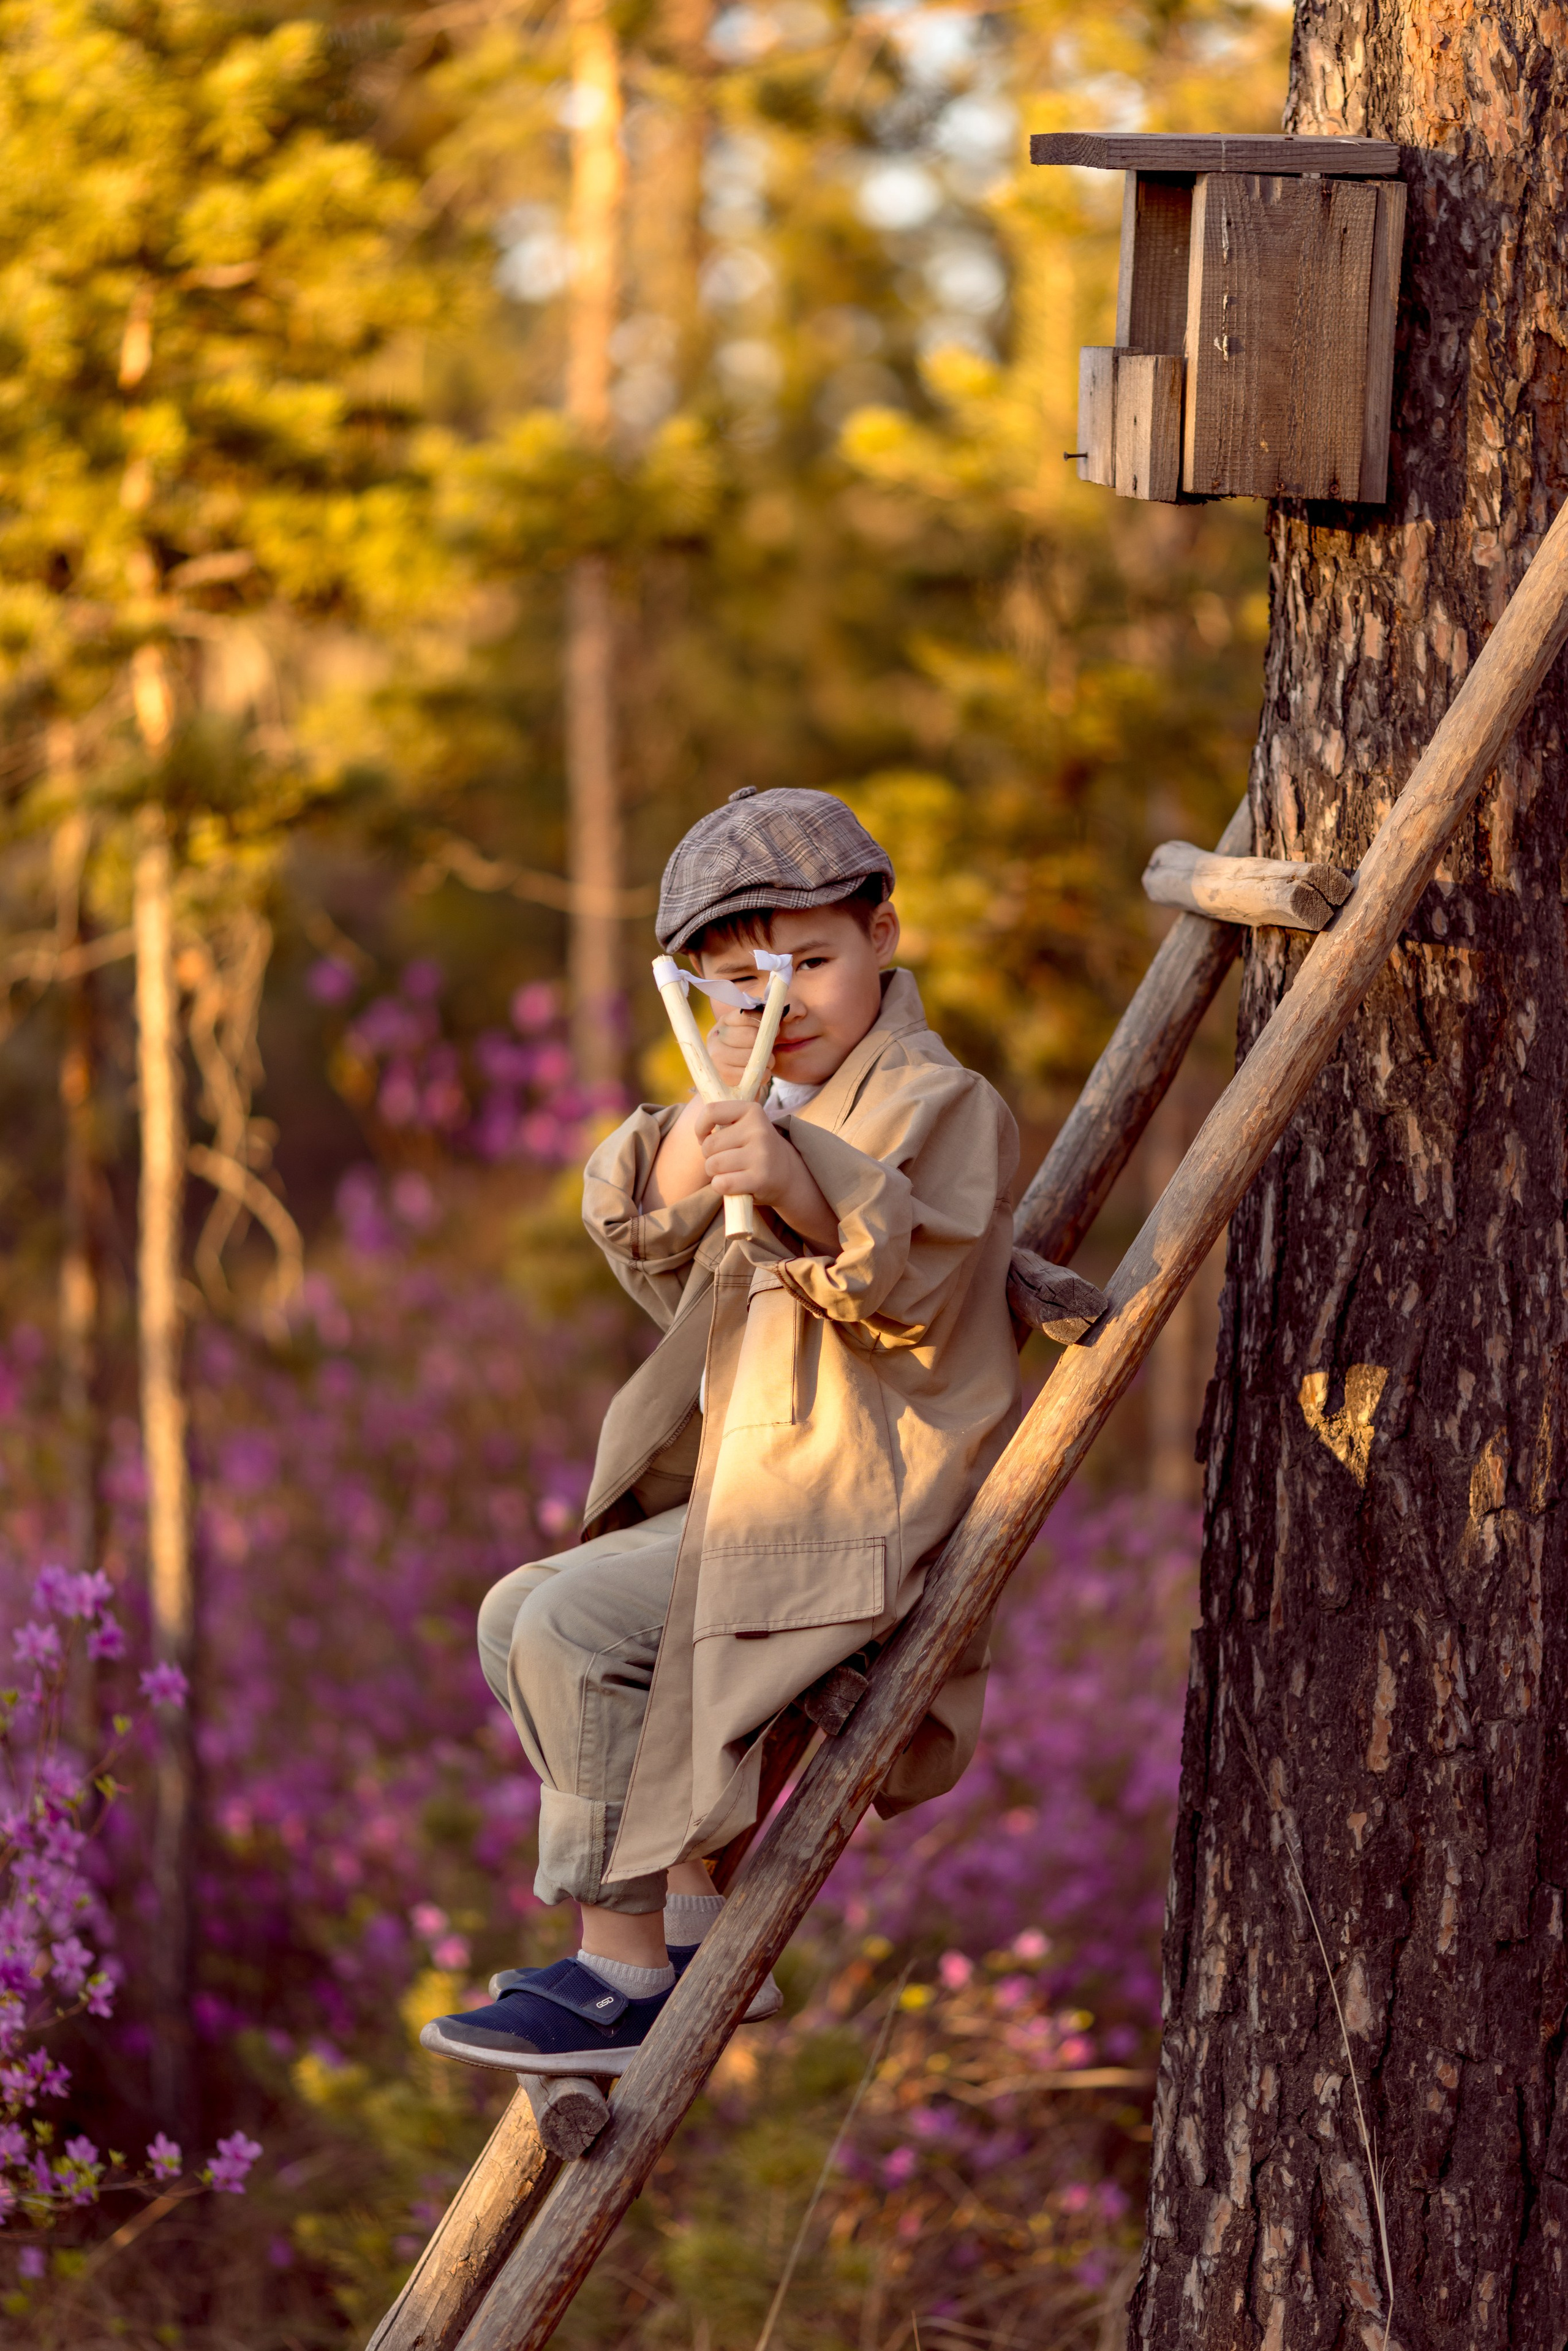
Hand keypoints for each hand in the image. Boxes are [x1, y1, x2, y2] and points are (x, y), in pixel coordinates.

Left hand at [692, 1100, 838, 1248]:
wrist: (786, 1174)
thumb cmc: (754, 1148)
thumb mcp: (744, 1125)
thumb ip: (721, 1119)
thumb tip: (699, 1132)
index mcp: (752, 1111)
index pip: (711, 1111)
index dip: (700, 1128)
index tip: (705, 1137)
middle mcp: (759, 1130)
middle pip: (709, 1145)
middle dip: (709, 1156)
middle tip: (725, 1159)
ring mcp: (761, 1155)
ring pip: (713, 1165)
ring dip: (715, 1173)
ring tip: (731, 1171)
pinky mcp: (760, 1179)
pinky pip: (722, 1183)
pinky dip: (721, 1186)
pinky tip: (734, 1184)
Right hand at [704, 1009, 767, 1090]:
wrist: (733, 1072)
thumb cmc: (747, 1047)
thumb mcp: (752, 1029)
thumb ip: (764, 1022)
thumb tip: (780, 1020)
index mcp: (725, 1021)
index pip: (745, 1016)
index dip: (763, 1022)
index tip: (775, 1030)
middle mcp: (716, 1037)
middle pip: (751, 1036)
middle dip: (766, 1043)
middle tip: (771, 1049)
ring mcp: (716, 1057)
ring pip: (751, 1056)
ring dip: (767, 1060)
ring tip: (768, 1062)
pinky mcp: (724, 1076)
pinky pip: (750, 1074)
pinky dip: (764, 1074)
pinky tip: (763, 1072)